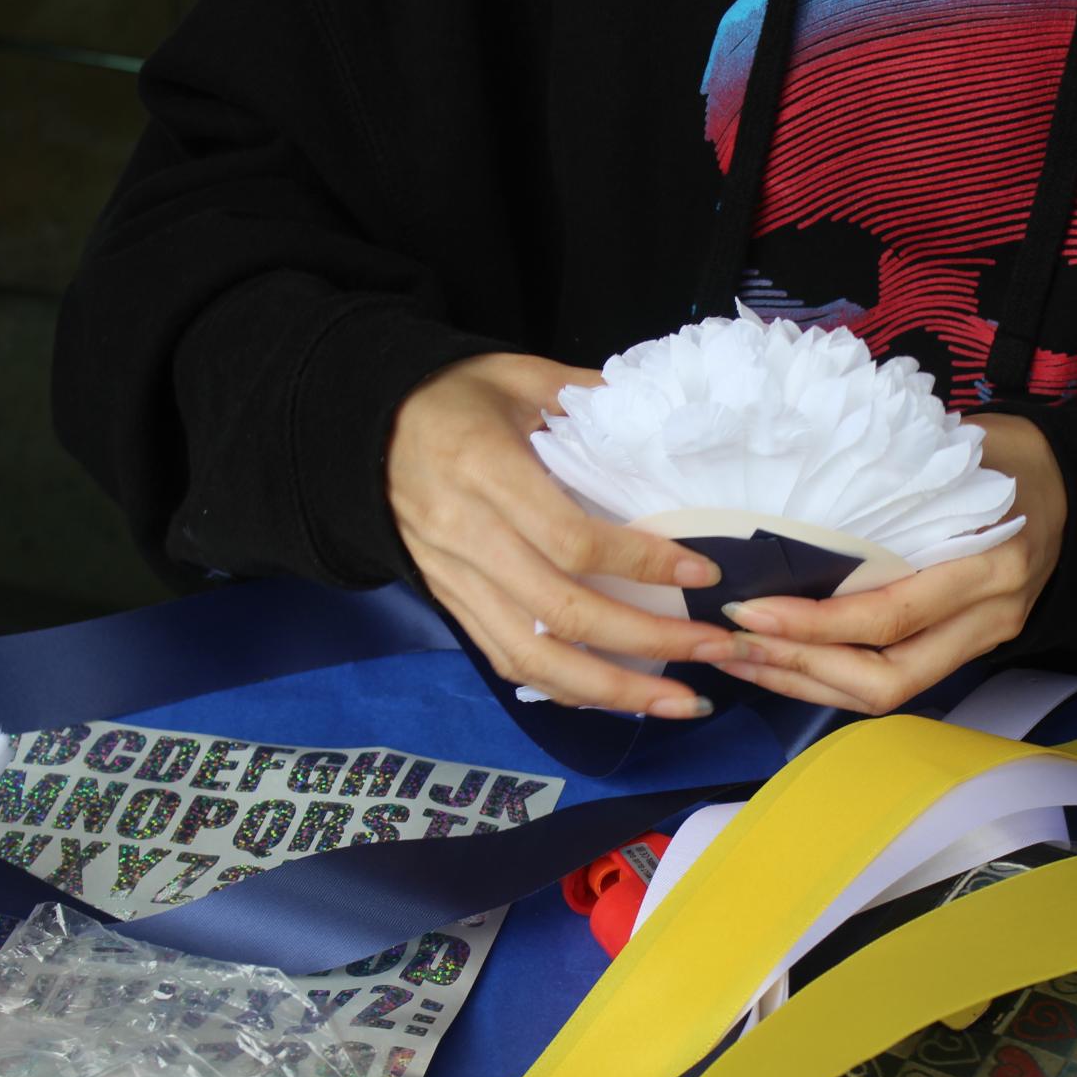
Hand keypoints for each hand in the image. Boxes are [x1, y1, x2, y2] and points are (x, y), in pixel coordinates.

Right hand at [387, 352, 733, 718]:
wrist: (362, 429)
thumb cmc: (450, 395)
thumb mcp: (518, 375)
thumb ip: (591, 397)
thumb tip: (669, 419)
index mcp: (484, 470)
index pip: (571, 540)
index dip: (641, 565)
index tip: (703, 574)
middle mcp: (466, 536)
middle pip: (563, 612)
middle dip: (648, 641)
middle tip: (715, 650)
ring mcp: (454, 580)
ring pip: (535, 657)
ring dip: (614, 689)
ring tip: (681, 702)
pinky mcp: (450, 604)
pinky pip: (508, 660)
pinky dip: (567, 688)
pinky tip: (619, 697)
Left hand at [712, 412, 1066, 714]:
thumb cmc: (1010, 460)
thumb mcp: (963, 451)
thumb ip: (894, 478)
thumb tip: (795, 486)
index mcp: (986, 563)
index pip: (890, 616)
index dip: (816, 624)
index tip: (750, 611)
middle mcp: (987, 616)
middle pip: (885, 678)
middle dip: (800, 668)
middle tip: (732, 643)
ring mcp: (978, 642)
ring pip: (883, 693)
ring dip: (803, 682)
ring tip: (737, 658)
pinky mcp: (962, 651)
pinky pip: (890, 680)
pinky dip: (827, 678)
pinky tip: (777, 660)